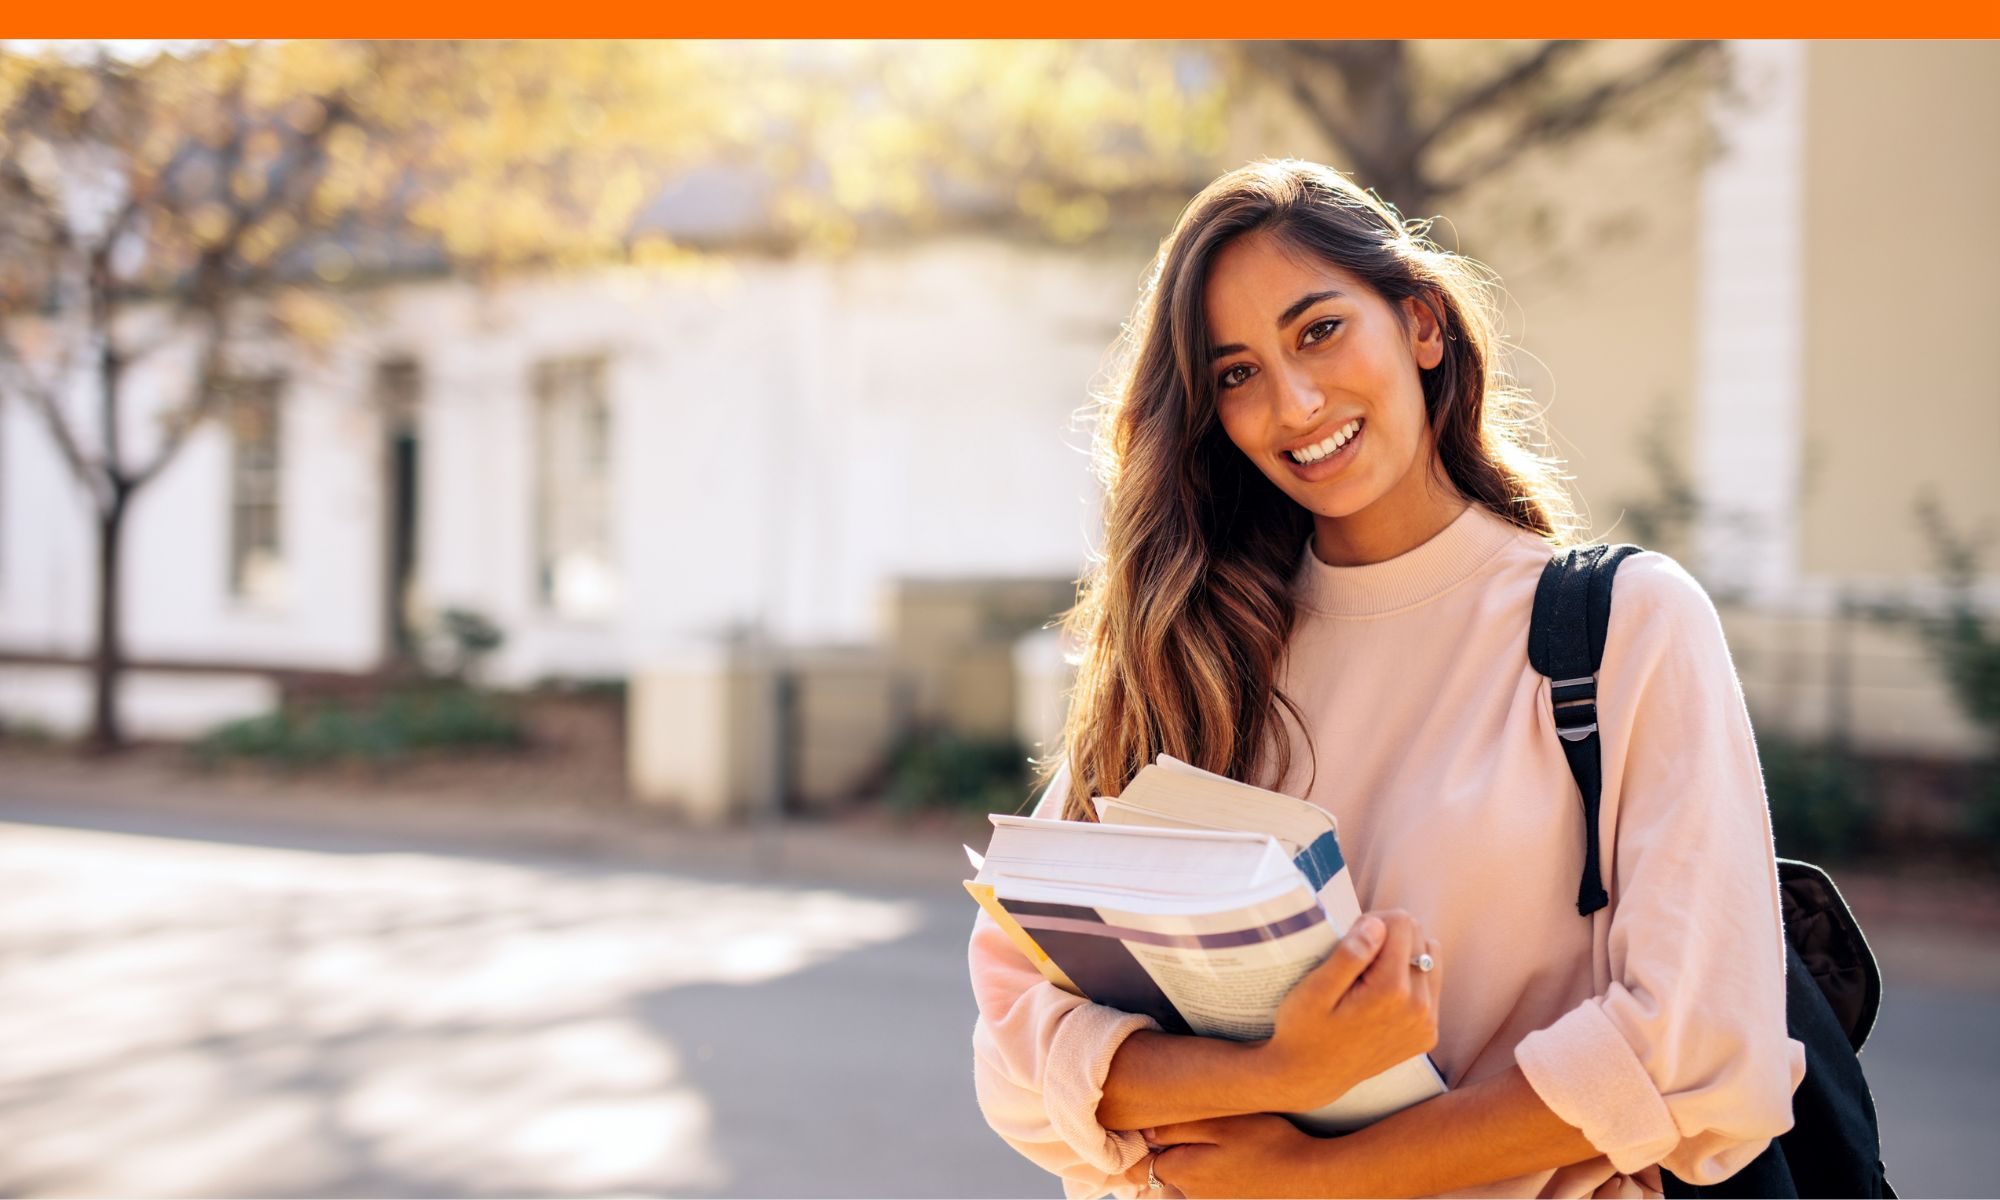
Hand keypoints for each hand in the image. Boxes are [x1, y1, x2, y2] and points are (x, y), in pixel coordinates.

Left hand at [1129, 1114, 1317, 1198]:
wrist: (1310, 1177)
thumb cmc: (1267, 1143)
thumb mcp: (1220, 1123)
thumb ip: (1177, 1128)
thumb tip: (1145, 1133)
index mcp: (1183, 1172)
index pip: (1137, 1167)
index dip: (1134, 1147)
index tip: (1141, 1128)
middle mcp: (1192, 1194)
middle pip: (1160, 1173)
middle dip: (1161, 1152)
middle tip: (1172, 1126)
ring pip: (1184, 1180)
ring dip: (1186, 1160)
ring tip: (1207, 1136)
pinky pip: (1206, 1186)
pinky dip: (1206, 1172)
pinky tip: (1228, 1155)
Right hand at [1256, 909, 1441, 1110]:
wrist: (1311, 1077)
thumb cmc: (1304, 1030)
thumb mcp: (1314, 990)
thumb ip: (1349, 955)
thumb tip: (1378, 926)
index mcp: (1392, 991)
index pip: (1403, 923)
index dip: (1373, 922)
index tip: (1350, 942)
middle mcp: (1419, 1008)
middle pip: (1420, 937)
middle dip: (1388, 938)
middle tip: (1355, 960)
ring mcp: (1427, 1024)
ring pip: (1430, 957)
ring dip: (1402, 956)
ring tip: (1369, 976)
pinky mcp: (1427, 1034)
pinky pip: (1430, 985)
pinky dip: (1409, 980)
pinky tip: (1380, 995)